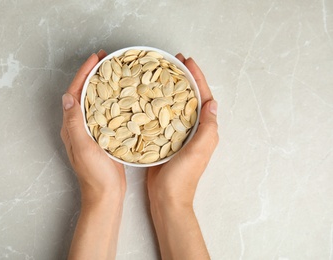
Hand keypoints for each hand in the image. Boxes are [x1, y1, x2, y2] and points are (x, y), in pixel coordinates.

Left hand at [60, 50, 125, 203]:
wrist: (106, 194)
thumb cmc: (94, 174)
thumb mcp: (83, 147)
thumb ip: (74, 123)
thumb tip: (67, 98)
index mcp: (72, 126)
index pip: (75, 93)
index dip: (83, 74)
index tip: (95, 58)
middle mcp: (79, 126)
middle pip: (84, 93)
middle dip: (92, 74)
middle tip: (105, 60)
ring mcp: (92, 131)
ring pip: (95, 101)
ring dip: (102, 85)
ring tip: (114, 72)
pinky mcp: (104, 136)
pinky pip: (106, 112)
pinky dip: (112, 100)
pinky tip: (122, 96)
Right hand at [147, 54, 217, 259]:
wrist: (168, 198)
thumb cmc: (183, 178)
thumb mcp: (198, 151)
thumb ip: (207, 128)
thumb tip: (212, 102)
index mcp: (205, 130)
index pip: (203, 97)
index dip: (197, 78)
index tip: (187, 61)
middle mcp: (194, 129)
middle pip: (190, 98)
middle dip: (184, 79)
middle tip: (174, 63)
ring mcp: (179, 134)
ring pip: (176, 105)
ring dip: (171, 89)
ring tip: (161, 75)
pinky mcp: (165, 140)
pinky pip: (164, 117)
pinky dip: (159, 105)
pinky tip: (149, 98)